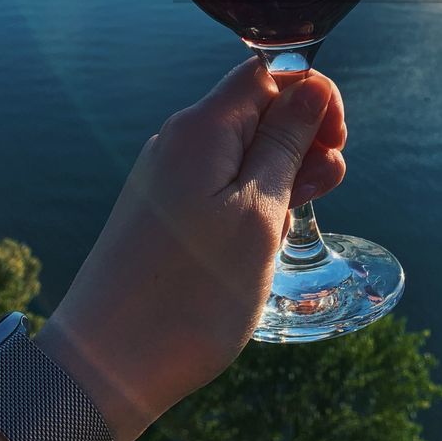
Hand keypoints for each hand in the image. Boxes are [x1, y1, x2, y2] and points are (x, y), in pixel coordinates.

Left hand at [36, 59, 345, 440]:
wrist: (105, 367)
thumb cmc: (191, 294)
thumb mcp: (259, 214)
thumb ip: (286, 144)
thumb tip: (310, 85)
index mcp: (202, 128)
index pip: (268, 73)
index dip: (312, 96)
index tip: (336, 142)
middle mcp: (180, 141)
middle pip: (257, 112)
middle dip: (302, 144)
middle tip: (316, 198)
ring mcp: (167, 179)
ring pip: (243, 155)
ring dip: (282, 181)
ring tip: (285, 233)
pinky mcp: (163, 215)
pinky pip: (220, 188)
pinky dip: (253, 207)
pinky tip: (259, 248)